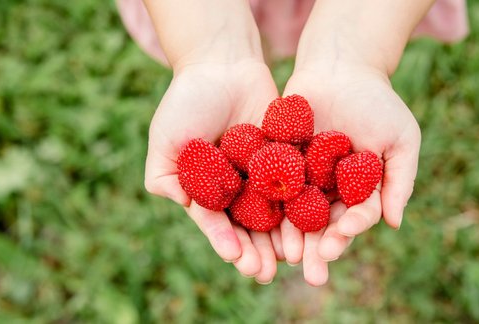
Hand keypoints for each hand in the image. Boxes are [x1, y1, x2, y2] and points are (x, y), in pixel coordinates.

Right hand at [144, 60, 282, 283]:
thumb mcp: (166, 139)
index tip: (236, 259)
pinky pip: (297, 183)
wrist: (222, 64)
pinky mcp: (288, 157)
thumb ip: (166, 178)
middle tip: (266, 272)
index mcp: (209, 190)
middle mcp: (238, 187)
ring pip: (276, 212)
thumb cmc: (188, 100)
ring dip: (282, 237)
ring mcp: (264, 174)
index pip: (218, 223)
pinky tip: (313, 222)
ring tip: (291, 258)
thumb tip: (186, 207)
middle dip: (257, 250)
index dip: (226, 241)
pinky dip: (304, 204)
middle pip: (249, 226)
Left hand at [282, 62, 420, 284]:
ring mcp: (303, 176)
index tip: (344, 237)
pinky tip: (261, 222)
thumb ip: (400, 180)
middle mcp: (329, 188)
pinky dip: (268, 204)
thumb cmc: (376, 101)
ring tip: (287, 257)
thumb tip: (394, 224)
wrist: (339, 66)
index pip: (355, 216)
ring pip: (296, 212)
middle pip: (324, 224)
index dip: (350, 229)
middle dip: (320, 247)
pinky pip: (273, 186)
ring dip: (292, 236)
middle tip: (313, 272)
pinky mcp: (278, 162)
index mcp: (358, 188)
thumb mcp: (401, 138)